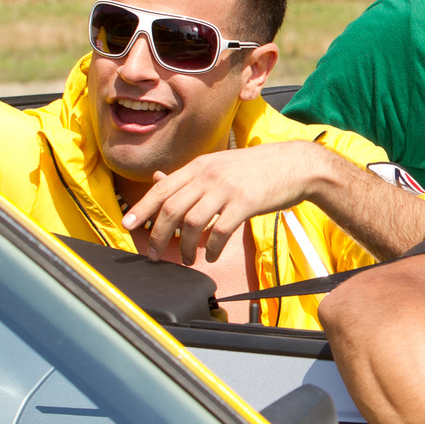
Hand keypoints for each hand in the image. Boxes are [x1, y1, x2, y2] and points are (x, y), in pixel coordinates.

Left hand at [122, 142, 340, 265]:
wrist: (296, 165)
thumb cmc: (258, 168)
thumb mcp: (220, 164)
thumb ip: (191, 176)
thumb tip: (158, 180)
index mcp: (200, 164)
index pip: (163, 187)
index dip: (143, 207)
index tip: (128, 224)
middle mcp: (209, 174)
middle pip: (172, 207)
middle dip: (158, 234)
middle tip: (154, 254)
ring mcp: (227, 188)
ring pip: (192, 222)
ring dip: (185, 246)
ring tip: (187, 259)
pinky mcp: (245, 203)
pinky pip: (220, 231)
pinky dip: (212, 247)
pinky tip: (212, 255)